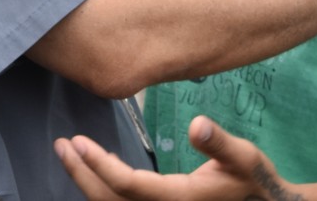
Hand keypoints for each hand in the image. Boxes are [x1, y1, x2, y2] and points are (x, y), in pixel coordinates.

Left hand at [55, 116, 294, 200]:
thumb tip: (197, 123)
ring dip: (87, 182)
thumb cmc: (254, 181)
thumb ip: (220, 143)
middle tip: (63, 146)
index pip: (127, 185)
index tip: (78, 142)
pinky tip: (99, 167)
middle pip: (108, 200)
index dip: (99, 165)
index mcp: (178, 199)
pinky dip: (103, 190)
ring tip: (70, 153)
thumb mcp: (245, 157)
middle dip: (81, 174)